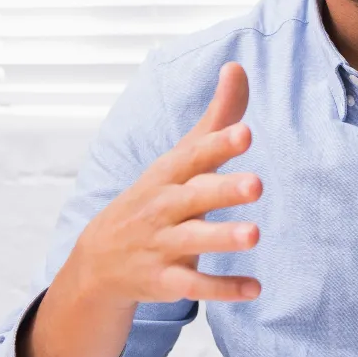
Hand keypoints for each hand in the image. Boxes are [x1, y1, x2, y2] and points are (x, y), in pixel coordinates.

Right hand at [62, 60, 263, 308]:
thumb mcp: (181, 158)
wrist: (100, 259)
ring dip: (223, 239)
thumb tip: (237, 67)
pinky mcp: (166, 279)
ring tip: (255, 236)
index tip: (245, 133)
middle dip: (224, 190)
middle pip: (194, 196)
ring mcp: (162, 244)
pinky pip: (195, 286)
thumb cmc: (156, 196)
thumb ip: (216, 118)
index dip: (218, 144)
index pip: (194, 156)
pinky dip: (223, 289)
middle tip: (257, 185)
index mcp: (170, 174)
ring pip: (194, 242)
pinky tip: (254, 289)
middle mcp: (164, 207)